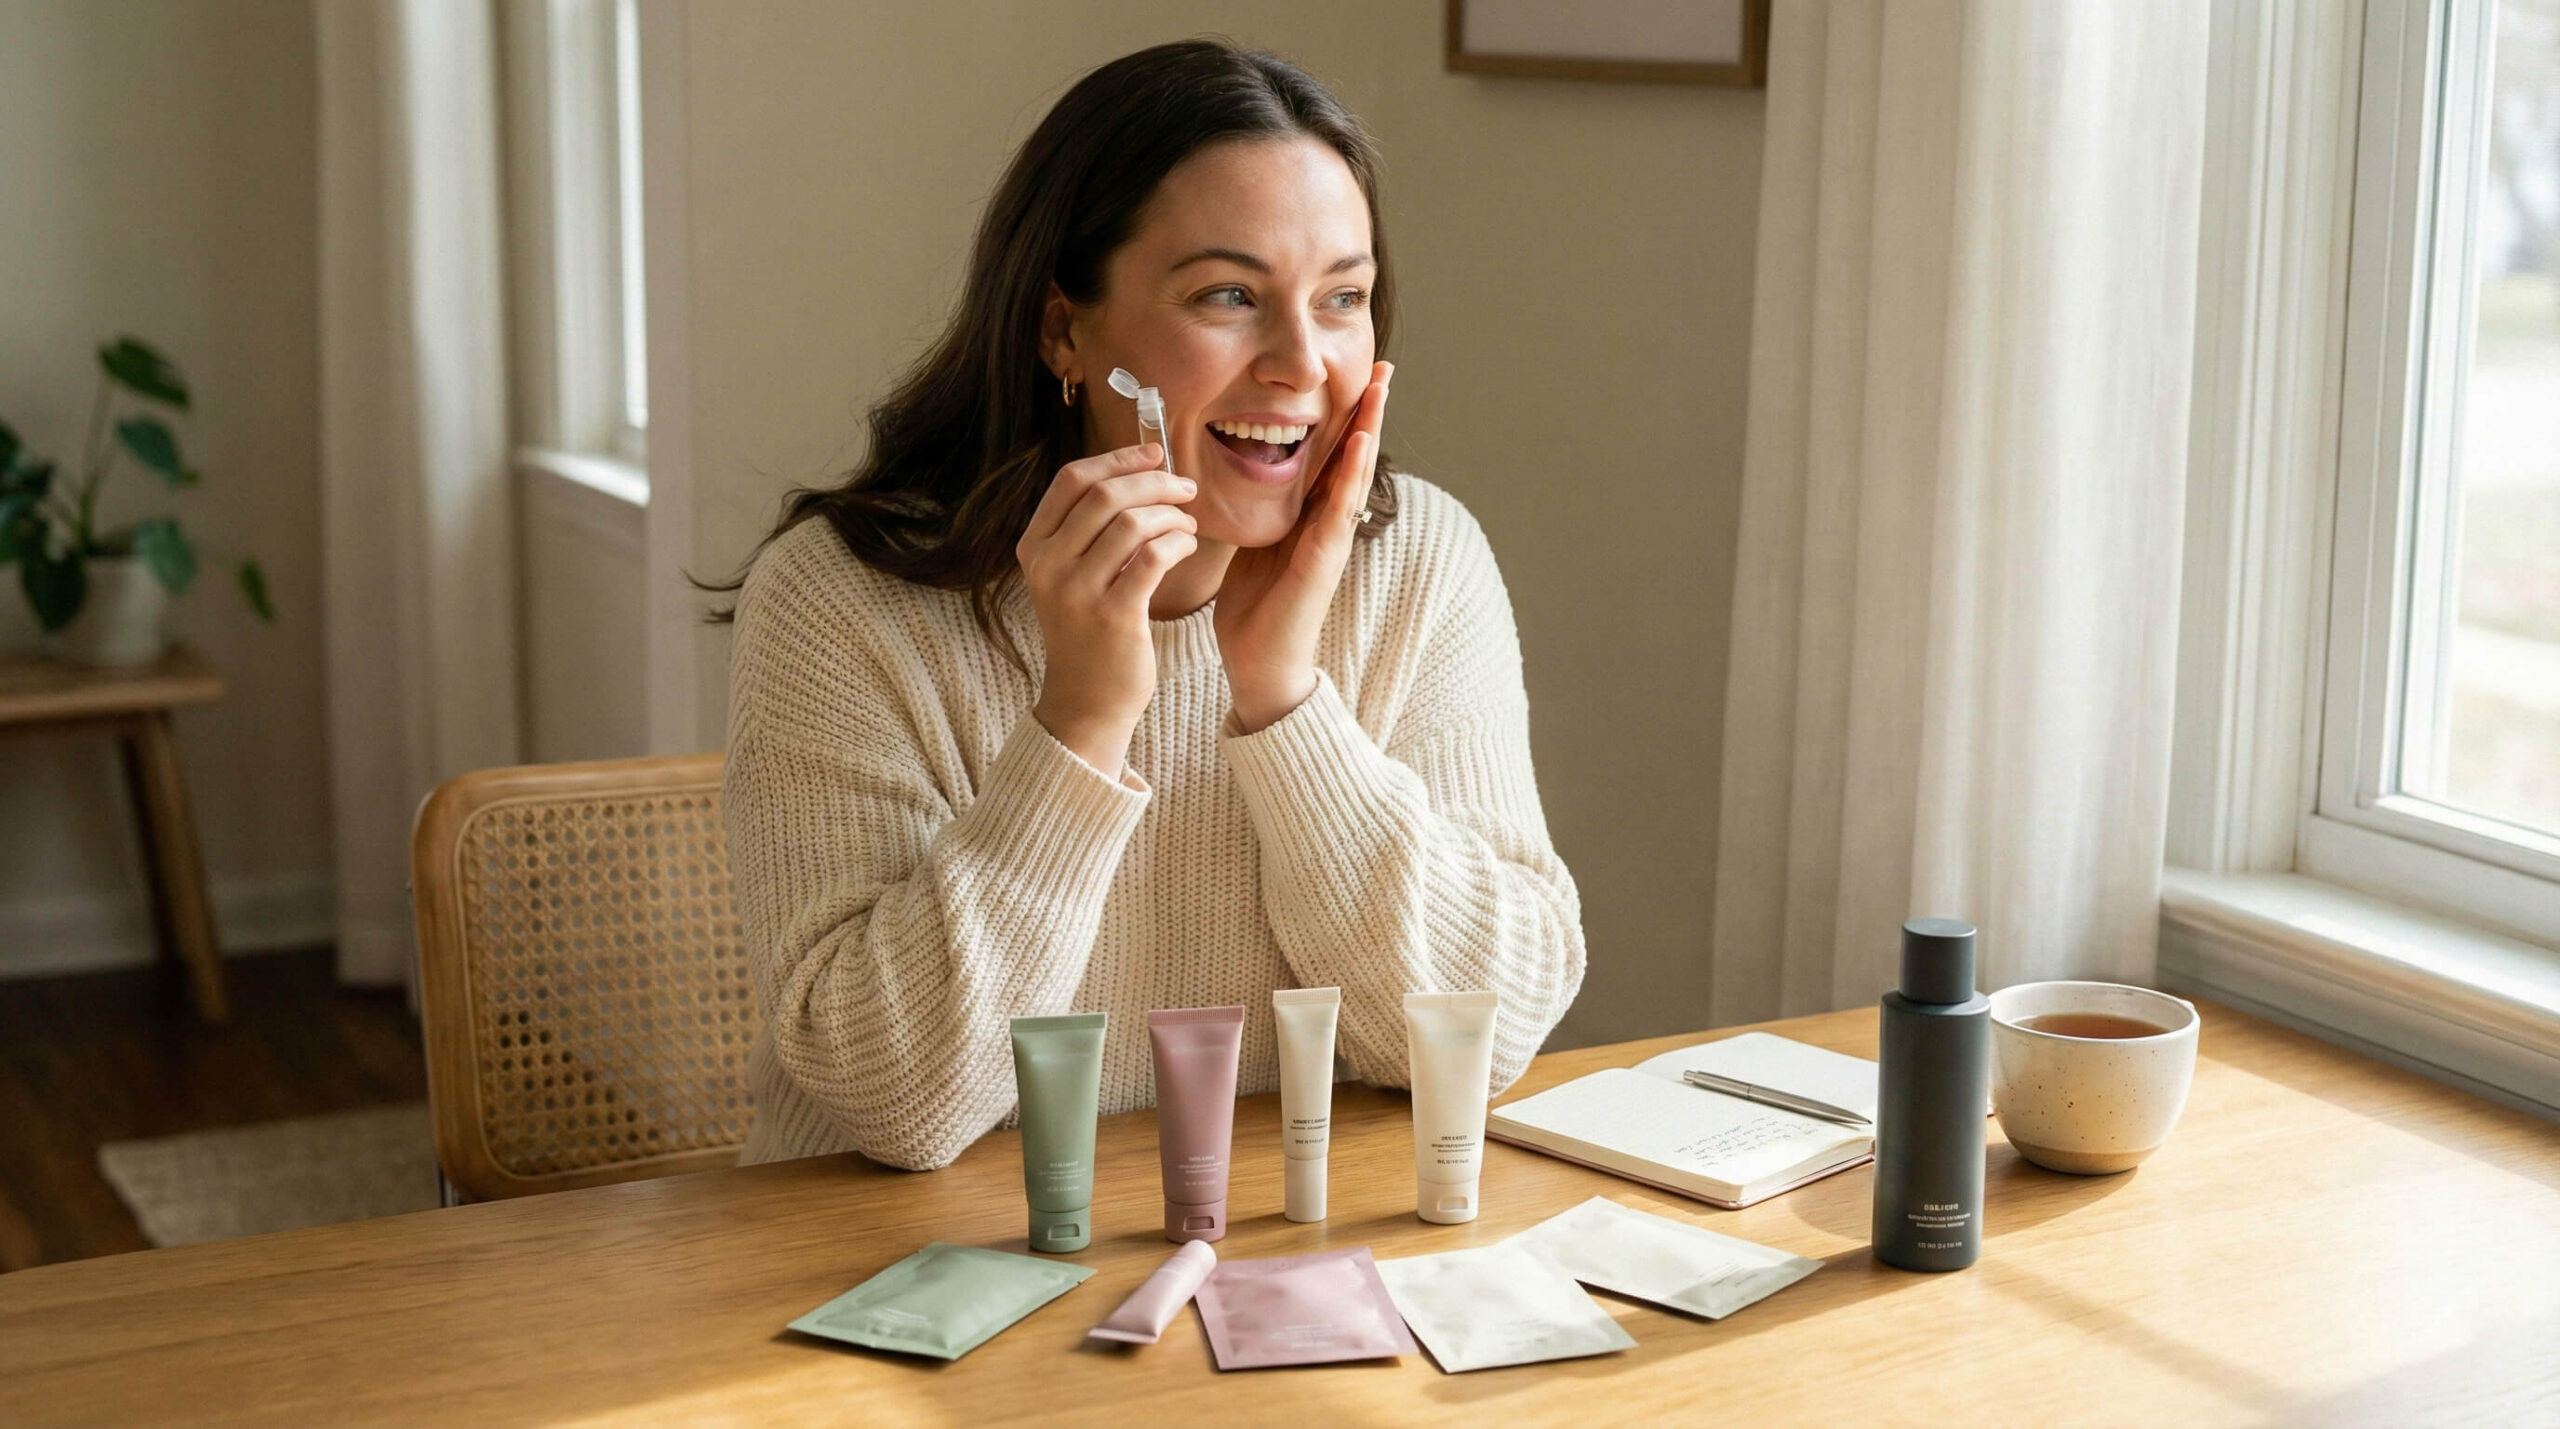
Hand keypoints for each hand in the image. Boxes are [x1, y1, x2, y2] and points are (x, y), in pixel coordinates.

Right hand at [1016, 443, 1197, 779]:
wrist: (1086, 701)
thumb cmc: (1089, 631)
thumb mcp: (1070, 576)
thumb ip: (1088, 529)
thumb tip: (1137, 472)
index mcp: (1033, 547)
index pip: (1072, 479)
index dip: (1117, 458)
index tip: (1155, 452)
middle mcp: (1048, 565)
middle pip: (1105, 495)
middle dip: (1155, 482)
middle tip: (1187, 488)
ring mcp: (1077, 591)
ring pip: (1132, 522)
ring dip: (1171, 515)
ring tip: (1189, 525)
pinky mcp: (1112, 616)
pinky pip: (1154, 556)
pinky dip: (1178, 542)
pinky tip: (1188, 545)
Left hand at [1215, 361, 1391, 732]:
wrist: (1260, 663)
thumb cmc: (1255, 609)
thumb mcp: (1255, 543)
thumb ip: (1264, 511)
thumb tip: (1248, 475)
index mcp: (1310, 515)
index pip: (1332, 454)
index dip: (1345, 415)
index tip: (1358, 375)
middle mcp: (1328, 521)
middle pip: (1353, 454)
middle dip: (1369, 409)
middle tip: (1385, 365)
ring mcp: (1331, 538)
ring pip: (1355, 472)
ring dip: (1370, 427)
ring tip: (1381, 387)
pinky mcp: (1324, 557)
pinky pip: (1339, 507)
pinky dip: (1350, 472)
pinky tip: (1358, 441)